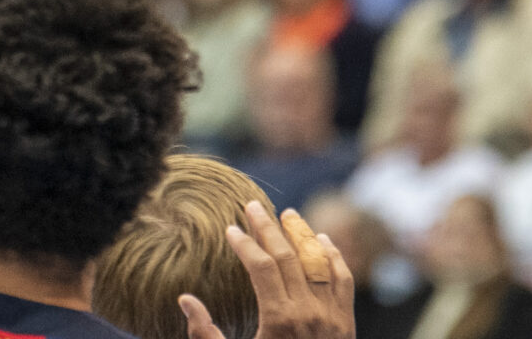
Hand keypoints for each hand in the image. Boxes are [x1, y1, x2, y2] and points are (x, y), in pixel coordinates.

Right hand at [179, 201, 354, 338]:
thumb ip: (206, 334)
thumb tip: (185, 299)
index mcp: (278, 320)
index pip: (261, 266)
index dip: (244, 243)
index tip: (230, 229)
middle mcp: (308, 314)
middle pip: (288, 256)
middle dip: (268, 227)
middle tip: (252, 205)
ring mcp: (331, 318)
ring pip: (318, 262)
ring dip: (302, 234)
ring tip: (287, 214)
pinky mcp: (346, 326)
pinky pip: (343, 281)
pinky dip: (334, 257)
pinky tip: (322, 240)